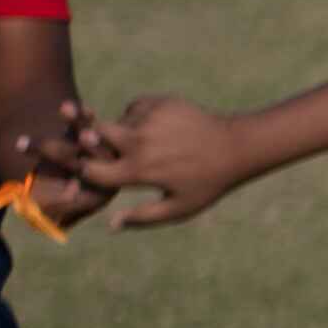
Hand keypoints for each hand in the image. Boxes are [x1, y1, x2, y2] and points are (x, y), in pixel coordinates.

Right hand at [73, 98, 241, 226]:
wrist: (238, 147)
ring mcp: (148, 119)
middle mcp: (139, 142)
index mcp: (139, 170)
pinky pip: (134, 108)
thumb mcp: (180, 207)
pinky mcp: (158, 102)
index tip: (99, 172)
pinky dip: (139, 117)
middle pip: (91, 136)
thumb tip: (111, 225)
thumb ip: (143, 217)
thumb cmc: (208, 183)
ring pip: (115, 121)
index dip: (89, 172)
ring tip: (150, 144)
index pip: (90, 170)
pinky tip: (160, 129)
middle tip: (111, 150)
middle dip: (93, 142)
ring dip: (123, 132)